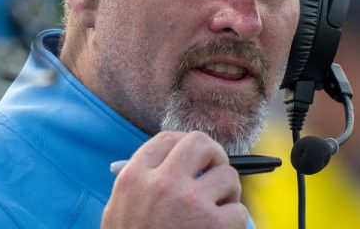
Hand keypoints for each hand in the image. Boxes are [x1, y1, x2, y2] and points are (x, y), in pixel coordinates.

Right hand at [102, 131, 246, 228]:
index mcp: (135, 176)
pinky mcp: (215, 226)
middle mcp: (163, 182)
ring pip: (228, 176)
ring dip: (227, 193)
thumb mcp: (119, 208)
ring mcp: (190, 202)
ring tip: (215, 210)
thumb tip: (166, 165)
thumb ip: (140, 181)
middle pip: (201, 144)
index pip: (167, 139)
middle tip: (213, 172)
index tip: (192, 157)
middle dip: (213, 157)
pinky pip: (239, 211)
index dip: (184, 145)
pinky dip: (233, 223)